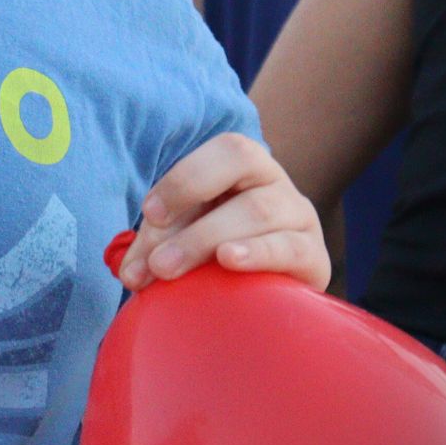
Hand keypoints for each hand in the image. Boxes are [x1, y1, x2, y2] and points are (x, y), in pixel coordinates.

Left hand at [114, 133, 328, 292]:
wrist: (269, 293)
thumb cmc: (216, 253)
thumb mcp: (182, 237)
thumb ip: (155, 246)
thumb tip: (130, 271)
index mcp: (244, 165)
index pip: (227, 151)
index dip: (186, 177)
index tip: (151, 214)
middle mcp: (276, 183)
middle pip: (241, 177)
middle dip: (189, 220)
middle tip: (155, 264)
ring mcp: (300, 217)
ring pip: (259, 212)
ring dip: (207, 240)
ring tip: (170, 270)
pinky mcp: (315, 259)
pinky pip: (289, 248)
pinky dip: (256, 253)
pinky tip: (229, 261)